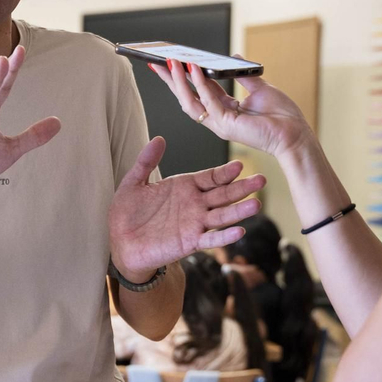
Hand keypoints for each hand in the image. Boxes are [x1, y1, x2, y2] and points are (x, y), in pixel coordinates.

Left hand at [108, 137, 265, 278]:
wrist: (120, 243)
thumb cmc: (127, 213)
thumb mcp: (134, 183)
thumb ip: (146, 162)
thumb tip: (159, 139)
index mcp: (184, 187)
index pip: (210, 177)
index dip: (224, 172)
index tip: (239, 165)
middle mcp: (194, 204)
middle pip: (223, 194)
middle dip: (242, 188)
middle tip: (261, 180)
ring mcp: (194, 224)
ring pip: (222, 215)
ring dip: (239, 211)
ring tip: (256, 204)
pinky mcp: (189, 242)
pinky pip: (210, 239)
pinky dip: (224, 237)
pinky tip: (239, 231)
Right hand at [148, 60, 313, 159]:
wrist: (295, 134)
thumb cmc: (282, 117)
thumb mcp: (260, 88)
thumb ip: (243, 74)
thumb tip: (234, 57)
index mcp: (226, 110)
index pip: (198, 92)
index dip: (184, 79)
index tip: (172, 64)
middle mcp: (218, 118)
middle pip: (187, 98)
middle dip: (171, 81)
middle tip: (157, 64)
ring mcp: (220, 124)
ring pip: (191, 102)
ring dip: (179, 82)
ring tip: (171, 64)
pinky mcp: (227, 124)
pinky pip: (208, 101)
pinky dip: (199, 83)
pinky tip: (193, 69)